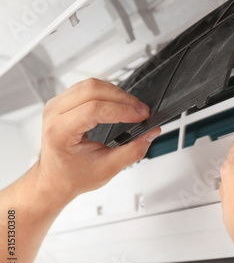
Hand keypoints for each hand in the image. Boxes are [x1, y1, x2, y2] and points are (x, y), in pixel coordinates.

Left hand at [35, 78, 160, 201]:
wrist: (56, 178)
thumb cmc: (73, 175)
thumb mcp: (107, 169)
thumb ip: (133, 151)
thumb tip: (150, 133)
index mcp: (59, 132)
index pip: (94, 109)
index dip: (122, 110)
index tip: (141, 116)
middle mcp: (54, 114)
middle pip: (92, 90)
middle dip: (123, 98)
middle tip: (141, 111)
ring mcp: (57, 105)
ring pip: (91, 85)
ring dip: (117, 93)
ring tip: (133, 107)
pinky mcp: (63, 101)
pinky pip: (88, 87)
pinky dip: (108, 92)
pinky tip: (119, 103)